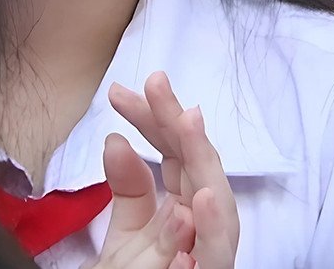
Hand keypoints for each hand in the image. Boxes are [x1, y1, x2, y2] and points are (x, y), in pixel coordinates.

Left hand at [106, 72, 238, 268]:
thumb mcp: (125, 237)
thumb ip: (127, 191)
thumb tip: (115, 139)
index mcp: (184, 212)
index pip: (177, 156)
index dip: (154, 120)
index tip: (121, 92)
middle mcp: (203, 230)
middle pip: (200, 169)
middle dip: (180, 124)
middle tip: (157, 82)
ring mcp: (209, 256)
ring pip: (219, 208)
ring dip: (204, 163)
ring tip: (187, 120)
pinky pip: (216, 257)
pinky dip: (210, 228)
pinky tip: (198, 198)